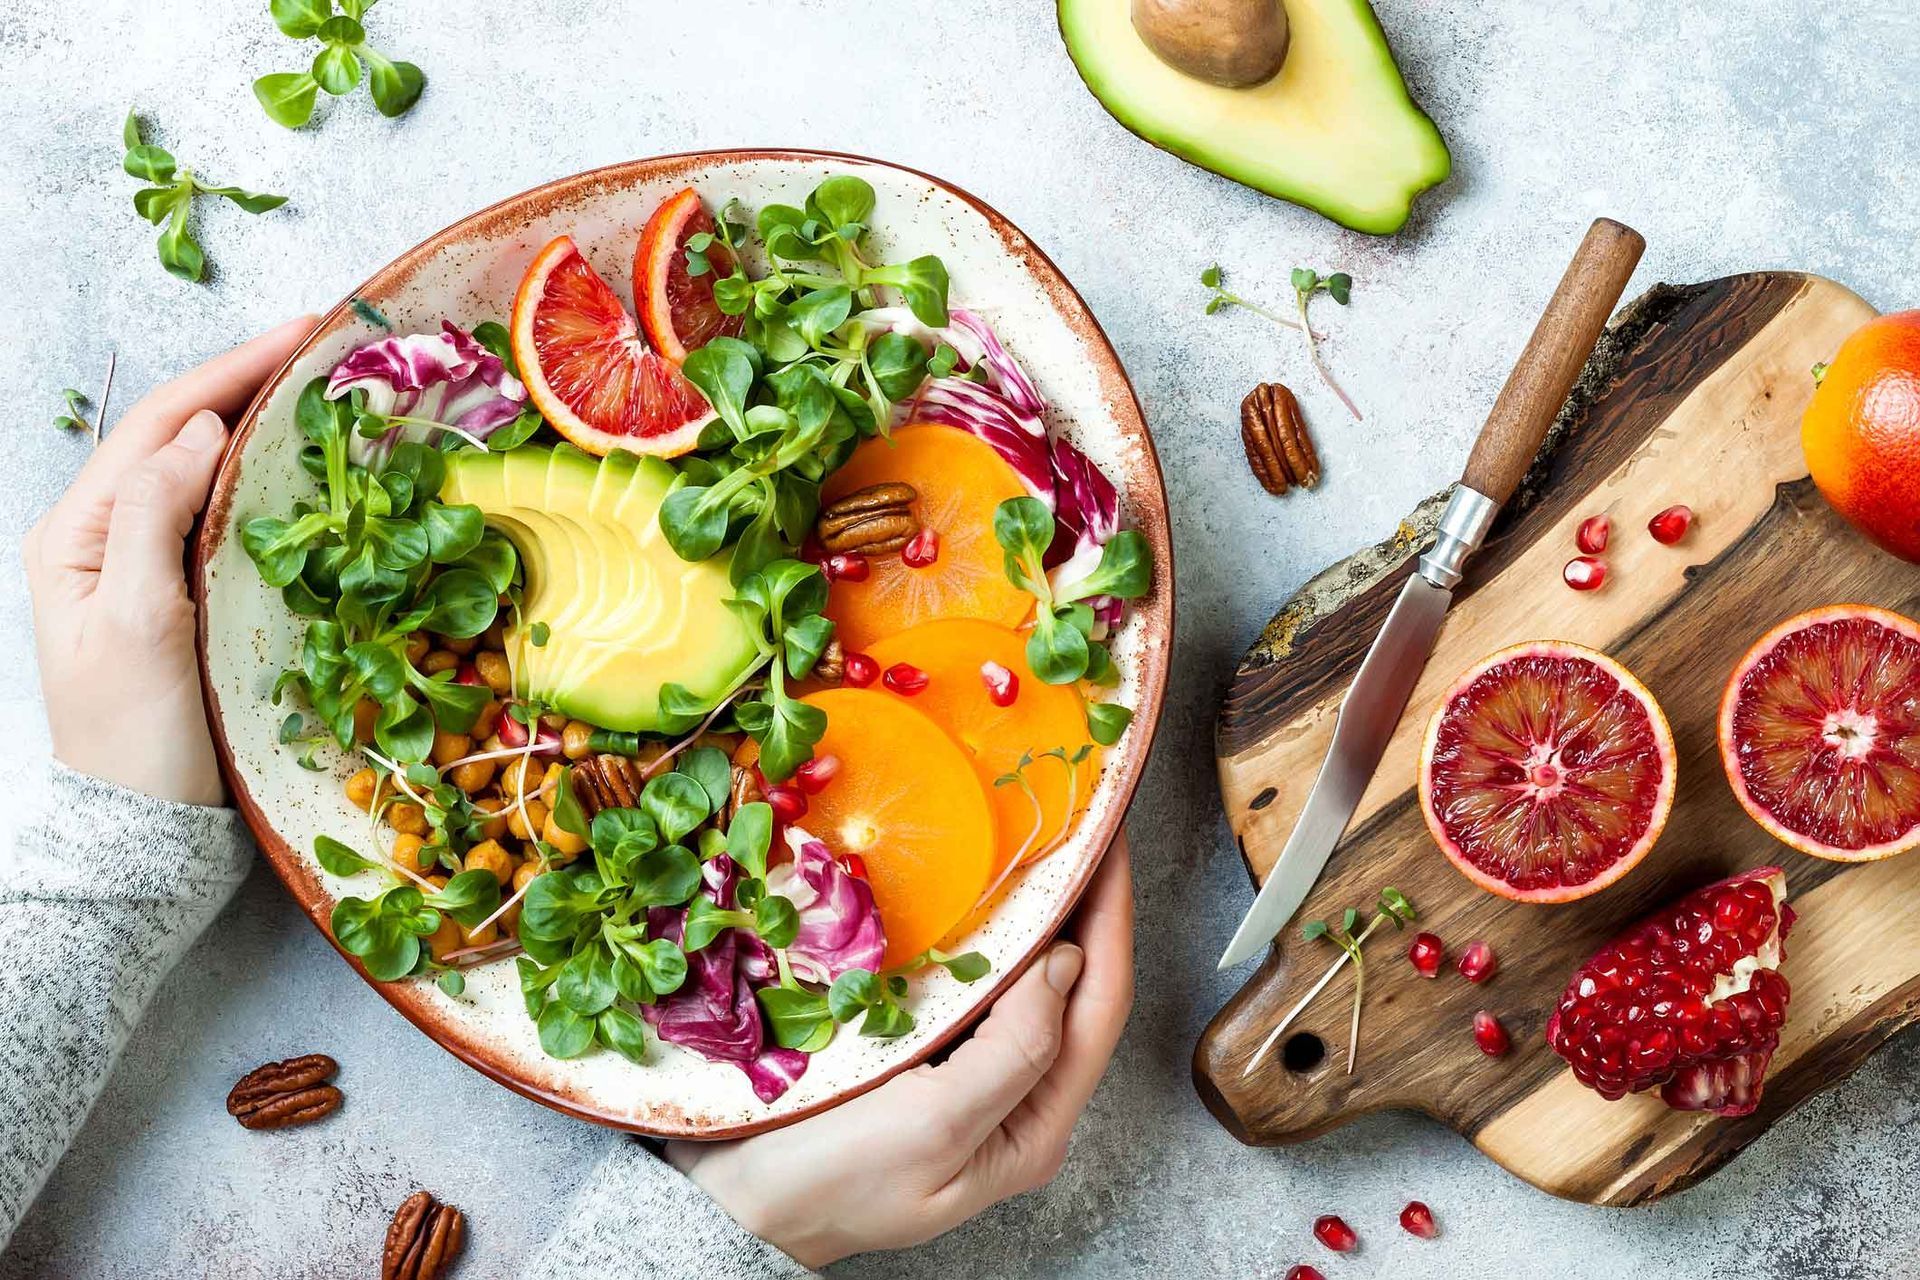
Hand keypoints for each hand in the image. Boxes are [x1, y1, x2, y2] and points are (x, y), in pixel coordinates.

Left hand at [23, 317, 315, 805]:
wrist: (147, 828)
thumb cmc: (135, 739)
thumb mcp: (136, 625)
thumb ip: (153, 520)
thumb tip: (199, 433)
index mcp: (78, 532)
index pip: (159, 425)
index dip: (230, 370)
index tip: (300, 333)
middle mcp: (109, 536)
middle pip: (184, 434)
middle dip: (252, 381)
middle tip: (329, 347)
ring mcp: (152, 564)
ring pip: (211, 470)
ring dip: (267, 424)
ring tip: (330, 390)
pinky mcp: (192, 594)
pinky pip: (232, 516)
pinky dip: (275, 481)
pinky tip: (315, 469)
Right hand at [670, 832, 1134, 1267]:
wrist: (732, 1206)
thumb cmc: (829, 1178)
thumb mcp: (933, 1127)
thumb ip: (1015, 1051)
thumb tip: (1068, 962)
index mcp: (1034, 1126)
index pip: (1100, 1005)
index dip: (1111, 918)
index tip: (1110, 843)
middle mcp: (1015, 1101)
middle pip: (1074, 990)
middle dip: (1083, 908)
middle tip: (1079, 826)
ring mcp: (971, 1078)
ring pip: (1026, 982)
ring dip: (1038, 915)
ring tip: (1040, 845)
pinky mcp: (926, 1056)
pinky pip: (975, 985)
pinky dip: (985, 935)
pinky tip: (974, 894)